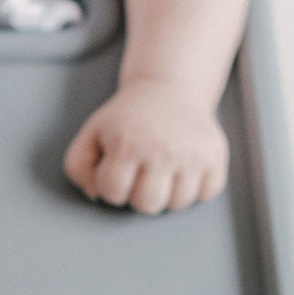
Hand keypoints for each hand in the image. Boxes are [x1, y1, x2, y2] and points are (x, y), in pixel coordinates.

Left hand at [62, 77, 228, 213]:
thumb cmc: (126, 118)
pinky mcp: (215, 156)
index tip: (115, 170)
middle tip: (139, 174)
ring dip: (167, 194)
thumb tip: (95, 195)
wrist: (167, 89)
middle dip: (137, 196)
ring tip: (160, 172)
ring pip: (178, 204)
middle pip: (148, 205)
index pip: (113, 193)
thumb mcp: (91, 134)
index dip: (110, 186)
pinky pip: (206, 194)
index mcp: (127, 144)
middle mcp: (162, 150)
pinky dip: (195, 189)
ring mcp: (192, 155)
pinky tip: (182, 170)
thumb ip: (78, 167)